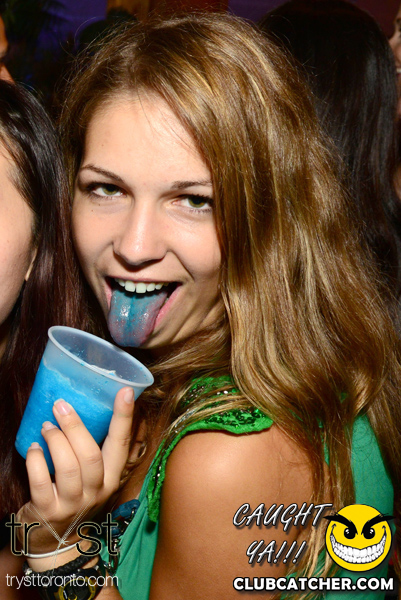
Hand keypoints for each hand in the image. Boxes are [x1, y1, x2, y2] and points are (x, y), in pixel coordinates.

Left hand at [16, 386, 134, 558]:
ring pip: (68, 468)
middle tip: (61, 404)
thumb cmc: (77, 498)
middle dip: (75, 426)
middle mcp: (97, 491)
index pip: (122, 443)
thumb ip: (98, 450)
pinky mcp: (48, 511)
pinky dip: (35, 460)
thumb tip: (96, 408)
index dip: (124, 417)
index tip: (125, 391)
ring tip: (47, 425)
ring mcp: (73, 504)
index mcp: (112, 477)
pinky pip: (40, 482)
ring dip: (55, 440)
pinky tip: (33, 448)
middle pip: (91, 455)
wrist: (58, 544)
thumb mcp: (96, 478)